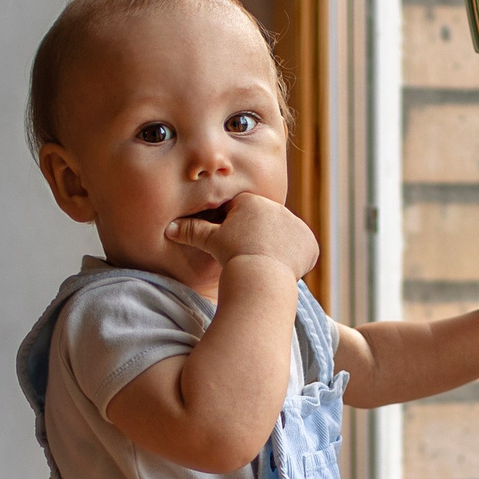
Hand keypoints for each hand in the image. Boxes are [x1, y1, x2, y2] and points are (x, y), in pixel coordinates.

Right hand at [165, 192, 319, 282]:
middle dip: (258, 237)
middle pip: (265, 222)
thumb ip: (191, 231)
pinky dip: (295, 259)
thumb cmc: (232, 256)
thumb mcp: (209, 241)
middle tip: (249, 257)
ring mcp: (296, 225)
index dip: (236, 228)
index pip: (243, 211)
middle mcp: (277, 208)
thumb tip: (169, 228)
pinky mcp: (310, 243)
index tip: (233, 244)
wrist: (260, 276)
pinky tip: (283, 270)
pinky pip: (302, 249)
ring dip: (277, 247)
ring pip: (284, 235)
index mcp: (253, 202)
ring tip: (265, 266)